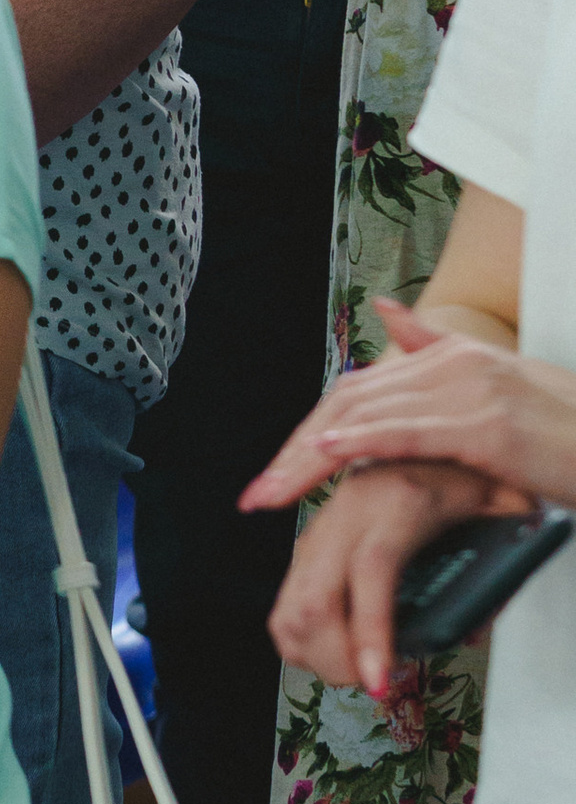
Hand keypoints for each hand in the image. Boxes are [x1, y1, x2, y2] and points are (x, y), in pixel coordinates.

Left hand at [241, 302, 575, 517]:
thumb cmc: (567, 429)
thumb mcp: (498, 382)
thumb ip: (435, 346)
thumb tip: (387, 310)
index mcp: (450, 356)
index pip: (358, 391)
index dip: (310, 430)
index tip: (276, 470)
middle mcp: (453, 364)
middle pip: (351, 403)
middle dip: (296, 451)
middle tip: (259, 493)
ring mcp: (470, 390)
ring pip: (369, 418)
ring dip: (311, 458)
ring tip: (274, 491)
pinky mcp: (487, 425)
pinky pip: (411, 432)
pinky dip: (362, 442)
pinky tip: (325, 456)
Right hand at [264, 456, 529, 696]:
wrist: (433, 421)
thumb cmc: (471, 467)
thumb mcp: (506, 508)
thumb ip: (498, 569)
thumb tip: (468, 629)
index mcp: (401, 497)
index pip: (372, 572)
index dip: (370, 634)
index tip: (379, 682)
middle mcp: (350, 508)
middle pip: (314, 599)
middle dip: (336, 660)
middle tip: (372, 682)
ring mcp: (324, 522)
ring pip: (290, 603)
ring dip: (315, 653)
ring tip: (357, 667)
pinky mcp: (311, 533)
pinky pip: (286, 597)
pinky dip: (300, 635)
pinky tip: (333, 645)